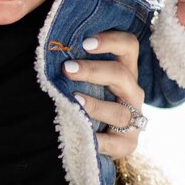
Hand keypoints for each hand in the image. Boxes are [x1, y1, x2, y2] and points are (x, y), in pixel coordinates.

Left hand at [60, 29, 145, 158]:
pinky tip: (83, 137)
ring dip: (95, 105)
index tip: (84, 42)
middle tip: (68, 69)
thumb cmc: (87, 98)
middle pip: (121, 75)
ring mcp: (133, 119)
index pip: (129, 46)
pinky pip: (115, 143)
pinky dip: (98, 141)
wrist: (100, 137)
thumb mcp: (84, 79)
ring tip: (75, 101)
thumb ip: (75, 62)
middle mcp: (132, 92)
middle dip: (94, 70)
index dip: (110, 41)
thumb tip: (50, 41)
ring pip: (119, 111)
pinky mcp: (128, 144)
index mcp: (125, 70)